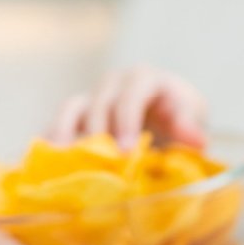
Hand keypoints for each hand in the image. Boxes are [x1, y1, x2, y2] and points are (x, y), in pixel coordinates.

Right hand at [47, 65, 207, 149]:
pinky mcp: (76, 116)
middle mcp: (114, 83)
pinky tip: (46, 164)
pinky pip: (58, 125)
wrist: (164, 115)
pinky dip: (51, 142)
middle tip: (99, 165)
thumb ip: (190, 126)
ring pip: (72, 109)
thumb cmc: (179, 116)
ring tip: (61, 160)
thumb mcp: (191, 116)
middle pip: (100, 104)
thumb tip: (197, 142)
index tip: (125, 151)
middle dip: (99, 134)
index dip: (127, 122)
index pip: (132, 96)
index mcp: (144, 79)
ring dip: (64, 133)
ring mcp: (92, 97)